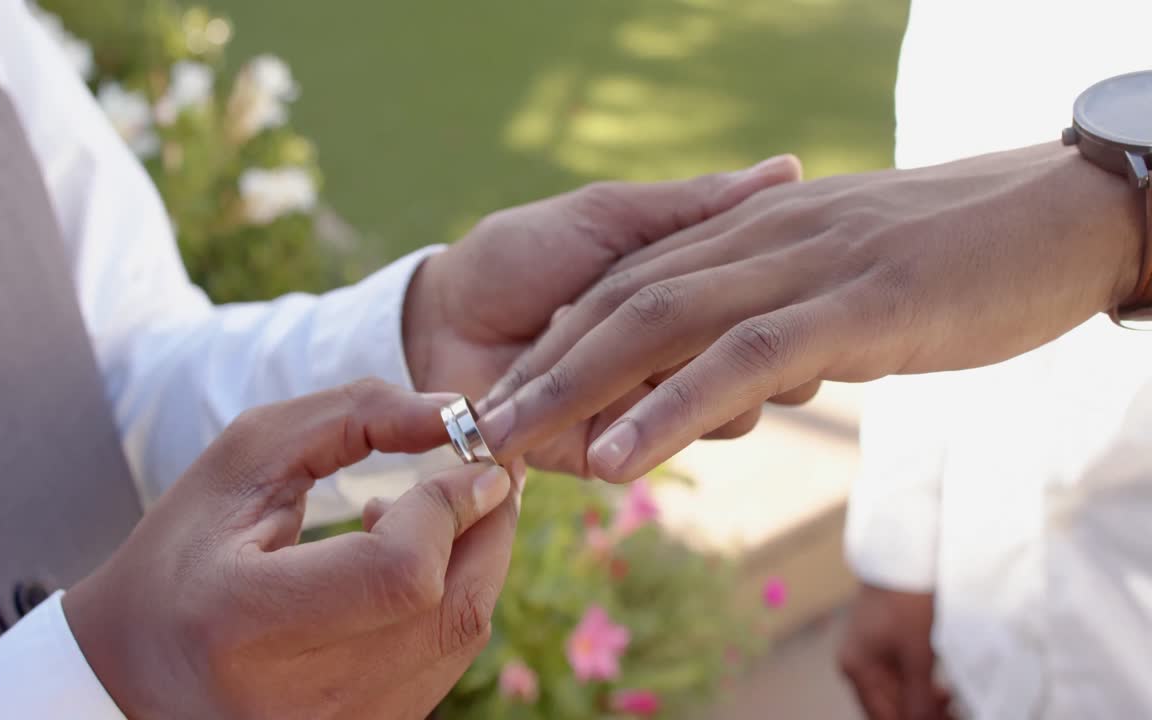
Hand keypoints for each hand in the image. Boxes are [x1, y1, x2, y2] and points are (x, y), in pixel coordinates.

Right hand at [62, 379, 524, 719]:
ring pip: (460, 638)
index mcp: (243, 619)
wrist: (134, 673)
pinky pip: (445, 665)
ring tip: (431, 512)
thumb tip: (455, 414)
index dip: (450, 507)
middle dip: (488, 524)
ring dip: (475, 559)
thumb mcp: (244, 458)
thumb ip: (352, 417)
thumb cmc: (185, 551)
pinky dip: (450, 601)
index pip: (399, 572)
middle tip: (482, 471)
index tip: (470, 457)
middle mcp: (293, 698)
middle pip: (451, 609)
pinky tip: (410, 567)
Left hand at [403, 157, 802, 472]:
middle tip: (686, 321)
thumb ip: (693, 206)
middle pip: (756, 363)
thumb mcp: (608, 216)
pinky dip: (649, 425)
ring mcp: (646, 404)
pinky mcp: (611, 450)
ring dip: (691, 384)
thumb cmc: (518, 253)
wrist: (441, 316)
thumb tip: (790, 168)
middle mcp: (673, 353)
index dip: (766, 288)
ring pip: (724, 412)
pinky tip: (618, 391)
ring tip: (633, 354)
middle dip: (733, 344)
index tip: (768, 266)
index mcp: (680, 294)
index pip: (759, 301)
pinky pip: (660, 450)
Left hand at [479, 142, 1143, 481]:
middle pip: (620, 303)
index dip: (571, 342)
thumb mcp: (846, 268)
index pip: (637, 285)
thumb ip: (779, 296)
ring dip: (575, 388)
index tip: (519, 396)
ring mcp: (793, 268)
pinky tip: (615, 454)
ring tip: (506, 445)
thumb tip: (755, 355)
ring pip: (656, 325)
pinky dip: (667, 405)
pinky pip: (734, 359)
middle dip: (544, 367)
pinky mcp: (844, 307)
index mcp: (751, 231)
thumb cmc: (960, 243)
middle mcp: (754, 241)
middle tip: (478, 429)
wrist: (1057, 203)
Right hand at [838, 585, 948, 719]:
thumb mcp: (917, 654)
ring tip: (953, 703)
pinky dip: (920, 686)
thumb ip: (919, 697)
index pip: (883, 717)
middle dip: (921, 714)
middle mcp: (856, 663)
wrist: (903, 557)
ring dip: (923, 702)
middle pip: (888, 707)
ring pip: (896, 694)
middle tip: (955, 713)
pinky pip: (899, 677)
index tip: (946, 719)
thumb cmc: (906, 599)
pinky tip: (942, 688)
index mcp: (856, 668)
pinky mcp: (882, 642)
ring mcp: (868, 653)